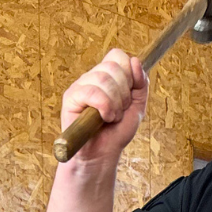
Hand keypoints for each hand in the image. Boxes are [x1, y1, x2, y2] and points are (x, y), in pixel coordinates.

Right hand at [59, 49, 146, 165]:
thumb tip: (135, 61)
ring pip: (103, 78)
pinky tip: (103, 118)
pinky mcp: (70, 98)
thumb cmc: (116, 133)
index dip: (128, 73)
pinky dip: (104, 107)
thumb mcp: (137, 106)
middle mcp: (91, 78)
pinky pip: (92, 92)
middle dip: (123, 92)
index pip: (117, 56)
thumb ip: (141, 83)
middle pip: (112, 66)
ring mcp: (80, 86)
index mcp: (106, 76)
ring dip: (114, 103)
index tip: (129, 94)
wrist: (102, 155)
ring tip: (112, 118)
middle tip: (119, 111)